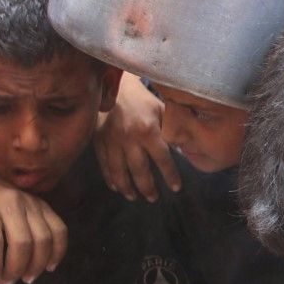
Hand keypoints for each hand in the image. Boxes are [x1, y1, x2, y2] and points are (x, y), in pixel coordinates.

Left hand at [0, 149, 67, 283]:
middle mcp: (10, 201)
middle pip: (22, 242)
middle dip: (16, 269)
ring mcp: (31, 201)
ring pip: (43, 238)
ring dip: (37, 264)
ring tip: (27, 278)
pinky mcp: (44, 204)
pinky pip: (59, 229)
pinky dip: (58, 251)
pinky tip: (49, 266)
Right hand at [97, 71, 179, 201]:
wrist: (115, 85)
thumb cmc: (143, 100)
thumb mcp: (162, 111)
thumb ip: (172, 130)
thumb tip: (185, 150)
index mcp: (148, 130)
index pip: (162, 159)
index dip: (170, 176)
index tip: (176, 188)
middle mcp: (129, 137)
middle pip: (139, 171)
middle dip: (147, 188)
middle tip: (154, 198)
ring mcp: (112, 140)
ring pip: (119, 171)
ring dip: (127, 187)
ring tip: (134, 197)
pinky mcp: (98, 139)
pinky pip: (104, 164)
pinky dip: (110, 178)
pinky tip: (116, 188)